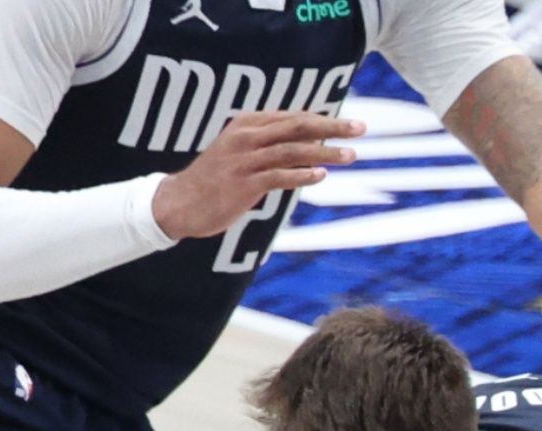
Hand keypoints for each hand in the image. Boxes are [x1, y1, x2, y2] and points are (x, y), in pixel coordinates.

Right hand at [152, 111, 365, 240]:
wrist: (180, 203)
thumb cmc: (214, 179)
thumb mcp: (239, 150)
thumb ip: (268, 142)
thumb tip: (305, 141)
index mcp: (247, 123)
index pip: (293, 116)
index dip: (324, 119)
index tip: (349, 124)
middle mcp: (247, 136)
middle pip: (298, 126)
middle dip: (332, 127)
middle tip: (360, 129)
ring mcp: (245, 160)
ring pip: (293, 150)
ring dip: (325, 151)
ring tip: (351, 155)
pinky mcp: (244, 184)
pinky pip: (279, 176)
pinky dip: (302, 175)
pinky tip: (321, 175)